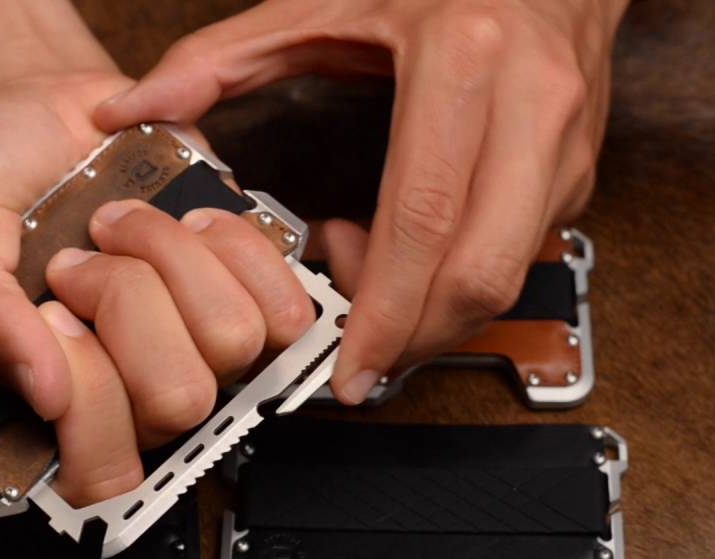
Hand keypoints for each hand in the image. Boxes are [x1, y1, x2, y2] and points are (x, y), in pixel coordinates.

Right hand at [0, 72, 312, 505]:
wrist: (32, 114)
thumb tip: (45, 392)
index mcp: (63, 410)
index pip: (107, 474)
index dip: (89, 397)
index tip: (53, 315)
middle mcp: (139, 391)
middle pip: (180, 400)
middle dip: (125, 304)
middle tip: (77, 262)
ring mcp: (203, 345)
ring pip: (235, 341)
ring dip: (172, 261)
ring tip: (120, 227)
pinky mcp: (253, 292)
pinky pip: (285, 301)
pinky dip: (233, 244)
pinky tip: (185, 220)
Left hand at [95, 0, 624, 403]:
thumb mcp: (324, 3)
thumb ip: (222, 58)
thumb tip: (135, 109)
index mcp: (461, 58)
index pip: (424, 217)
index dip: (386, 309)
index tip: (352, 366)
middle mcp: (529, 105)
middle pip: (481, 271)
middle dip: (417, 339)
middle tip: (365, 364)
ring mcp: (565, 144)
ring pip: (511, 277)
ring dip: (439, 313)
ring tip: (376, 281)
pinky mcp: (579, 171)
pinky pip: (525, 254)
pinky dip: (463, 277)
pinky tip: (416, 250)